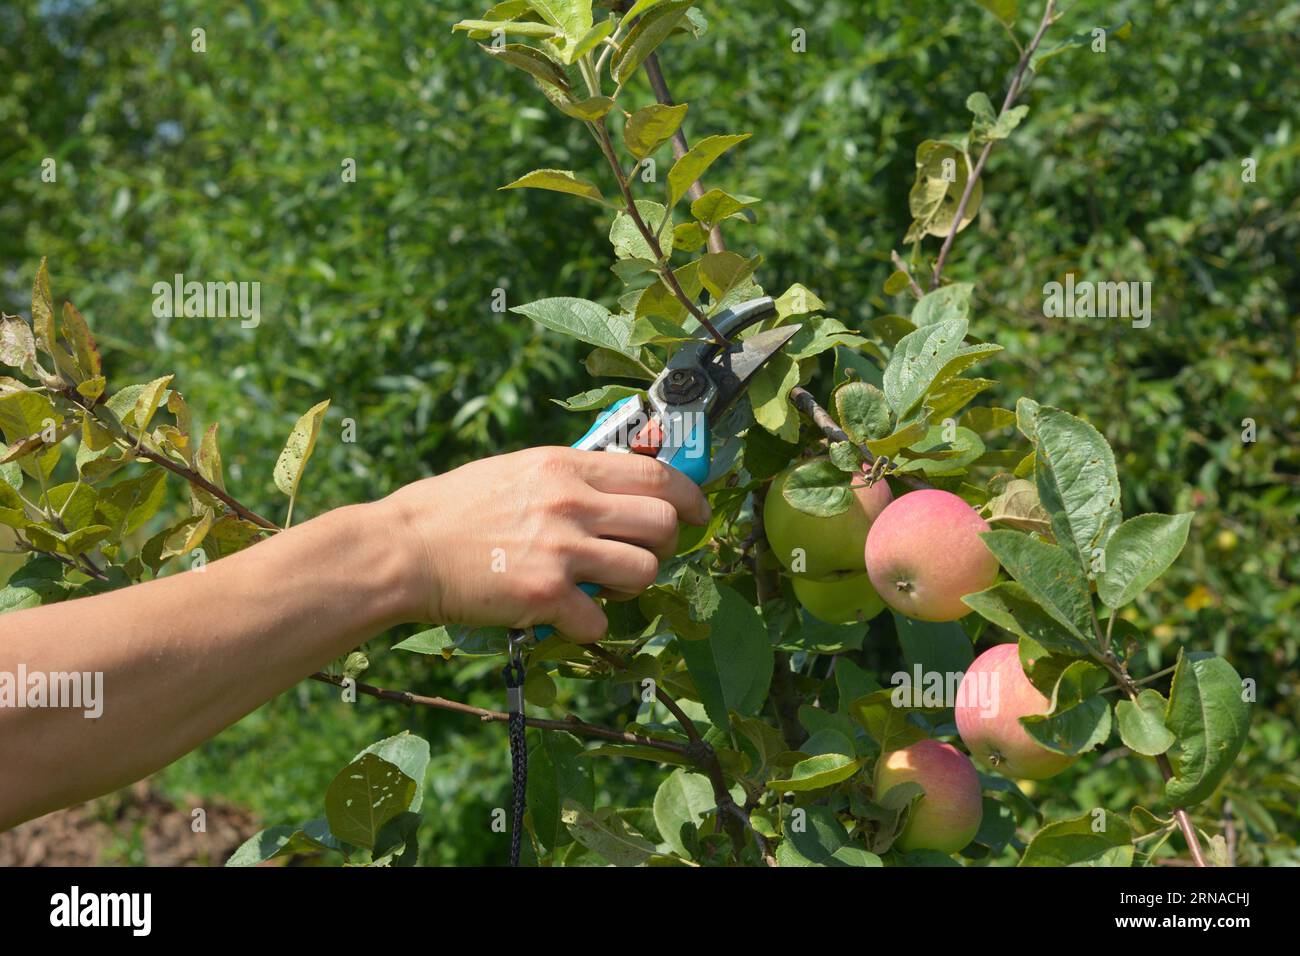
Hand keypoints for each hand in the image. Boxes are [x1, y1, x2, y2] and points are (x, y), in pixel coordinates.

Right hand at [377, 447, 710, 642]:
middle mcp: (571, 503)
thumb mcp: (518, 469)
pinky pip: (601, 620)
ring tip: (599, 586)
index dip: (689, 496)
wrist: (403, 549)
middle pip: (664, 523)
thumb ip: (571, 477)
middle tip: (636, 555)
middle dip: (663, 545)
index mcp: (566, 466)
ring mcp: (561, 550)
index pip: (657, 473)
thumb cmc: (454, 509)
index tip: (696, 513)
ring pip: (645, 571)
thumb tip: (621, 485)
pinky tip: (563, 615)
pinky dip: (588, 625)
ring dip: (630, 586)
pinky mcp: (544, 595)